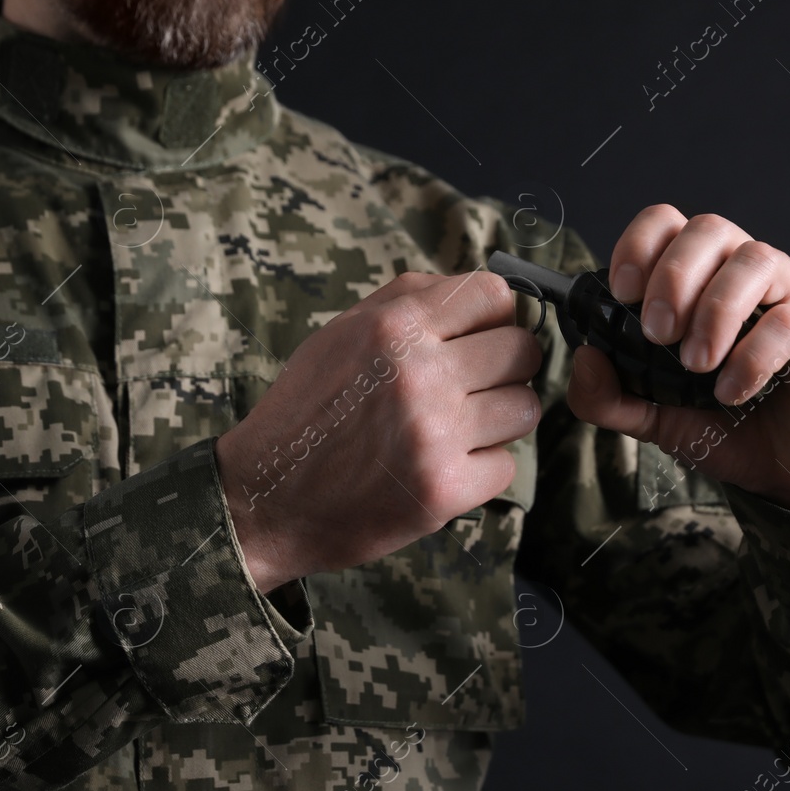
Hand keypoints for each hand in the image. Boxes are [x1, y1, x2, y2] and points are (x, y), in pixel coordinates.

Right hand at [215, 271, 542, 592]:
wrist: (265, 496)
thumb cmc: (306, 409)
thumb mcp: (341, 332)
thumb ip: (409, 301)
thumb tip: (483, 293)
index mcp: (395, 326)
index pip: (495, 294)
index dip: (493, 317)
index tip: (477, 339)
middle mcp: (421, 374)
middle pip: (523, 350)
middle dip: (503, 368)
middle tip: (470, 389)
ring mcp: (436, 434)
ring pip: (524, 408)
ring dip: (498, 420)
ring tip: (456, 430)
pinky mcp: (445, 489)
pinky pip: (506, 466)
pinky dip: (480, 471)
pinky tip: (440, 468)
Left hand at [567, 205, 789, 518]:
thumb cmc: (733, 430)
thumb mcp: (655, 420)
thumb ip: (610, 396)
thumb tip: (582, 357)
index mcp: (704, 280)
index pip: (669, 224)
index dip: (639, 245)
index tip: (621, 294)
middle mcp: (749, 275)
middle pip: (711, 228)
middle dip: (673, 277)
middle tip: (656, 335)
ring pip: (755, 259)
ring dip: (714, 310)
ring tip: (695, 364)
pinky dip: (751, 354)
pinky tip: (731, 391)